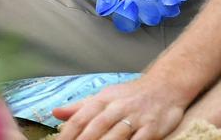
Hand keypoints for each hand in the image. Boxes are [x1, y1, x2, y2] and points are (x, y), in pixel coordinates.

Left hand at [53, 75, 186, 139]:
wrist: (164, 86)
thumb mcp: (104, 96)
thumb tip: (55, 113)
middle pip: (95, 128)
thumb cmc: (130, 95)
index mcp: (102, 100)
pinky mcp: (152, 127)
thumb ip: (80, 107)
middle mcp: (117, 108)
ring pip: (116, 136)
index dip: (67, 135)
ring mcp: (135, 118)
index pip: (80, 119)